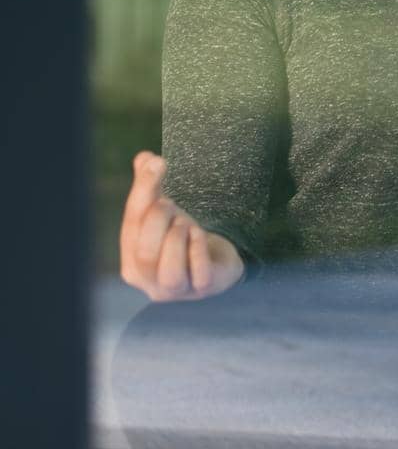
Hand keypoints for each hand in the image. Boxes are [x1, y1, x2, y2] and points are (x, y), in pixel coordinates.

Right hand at [119, 151, 244, 301]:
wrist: (215, 263)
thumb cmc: (180, 238)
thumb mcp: (163, 211)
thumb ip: (150, 184)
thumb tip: (145, 157)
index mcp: (131, 262)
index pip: (130, 226)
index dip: (144, 191)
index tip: (158, 162)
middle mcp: (149, 282)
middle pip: (146, 252)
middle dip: (160, 218)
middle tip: (173, 205)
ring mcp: (176, 290)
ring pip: (169, 270)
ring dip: (178, 238)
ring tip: (185, 223)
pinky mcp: (203, 289)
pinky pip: (199, 274)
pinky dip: (198, 249)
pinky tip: (200, 234)